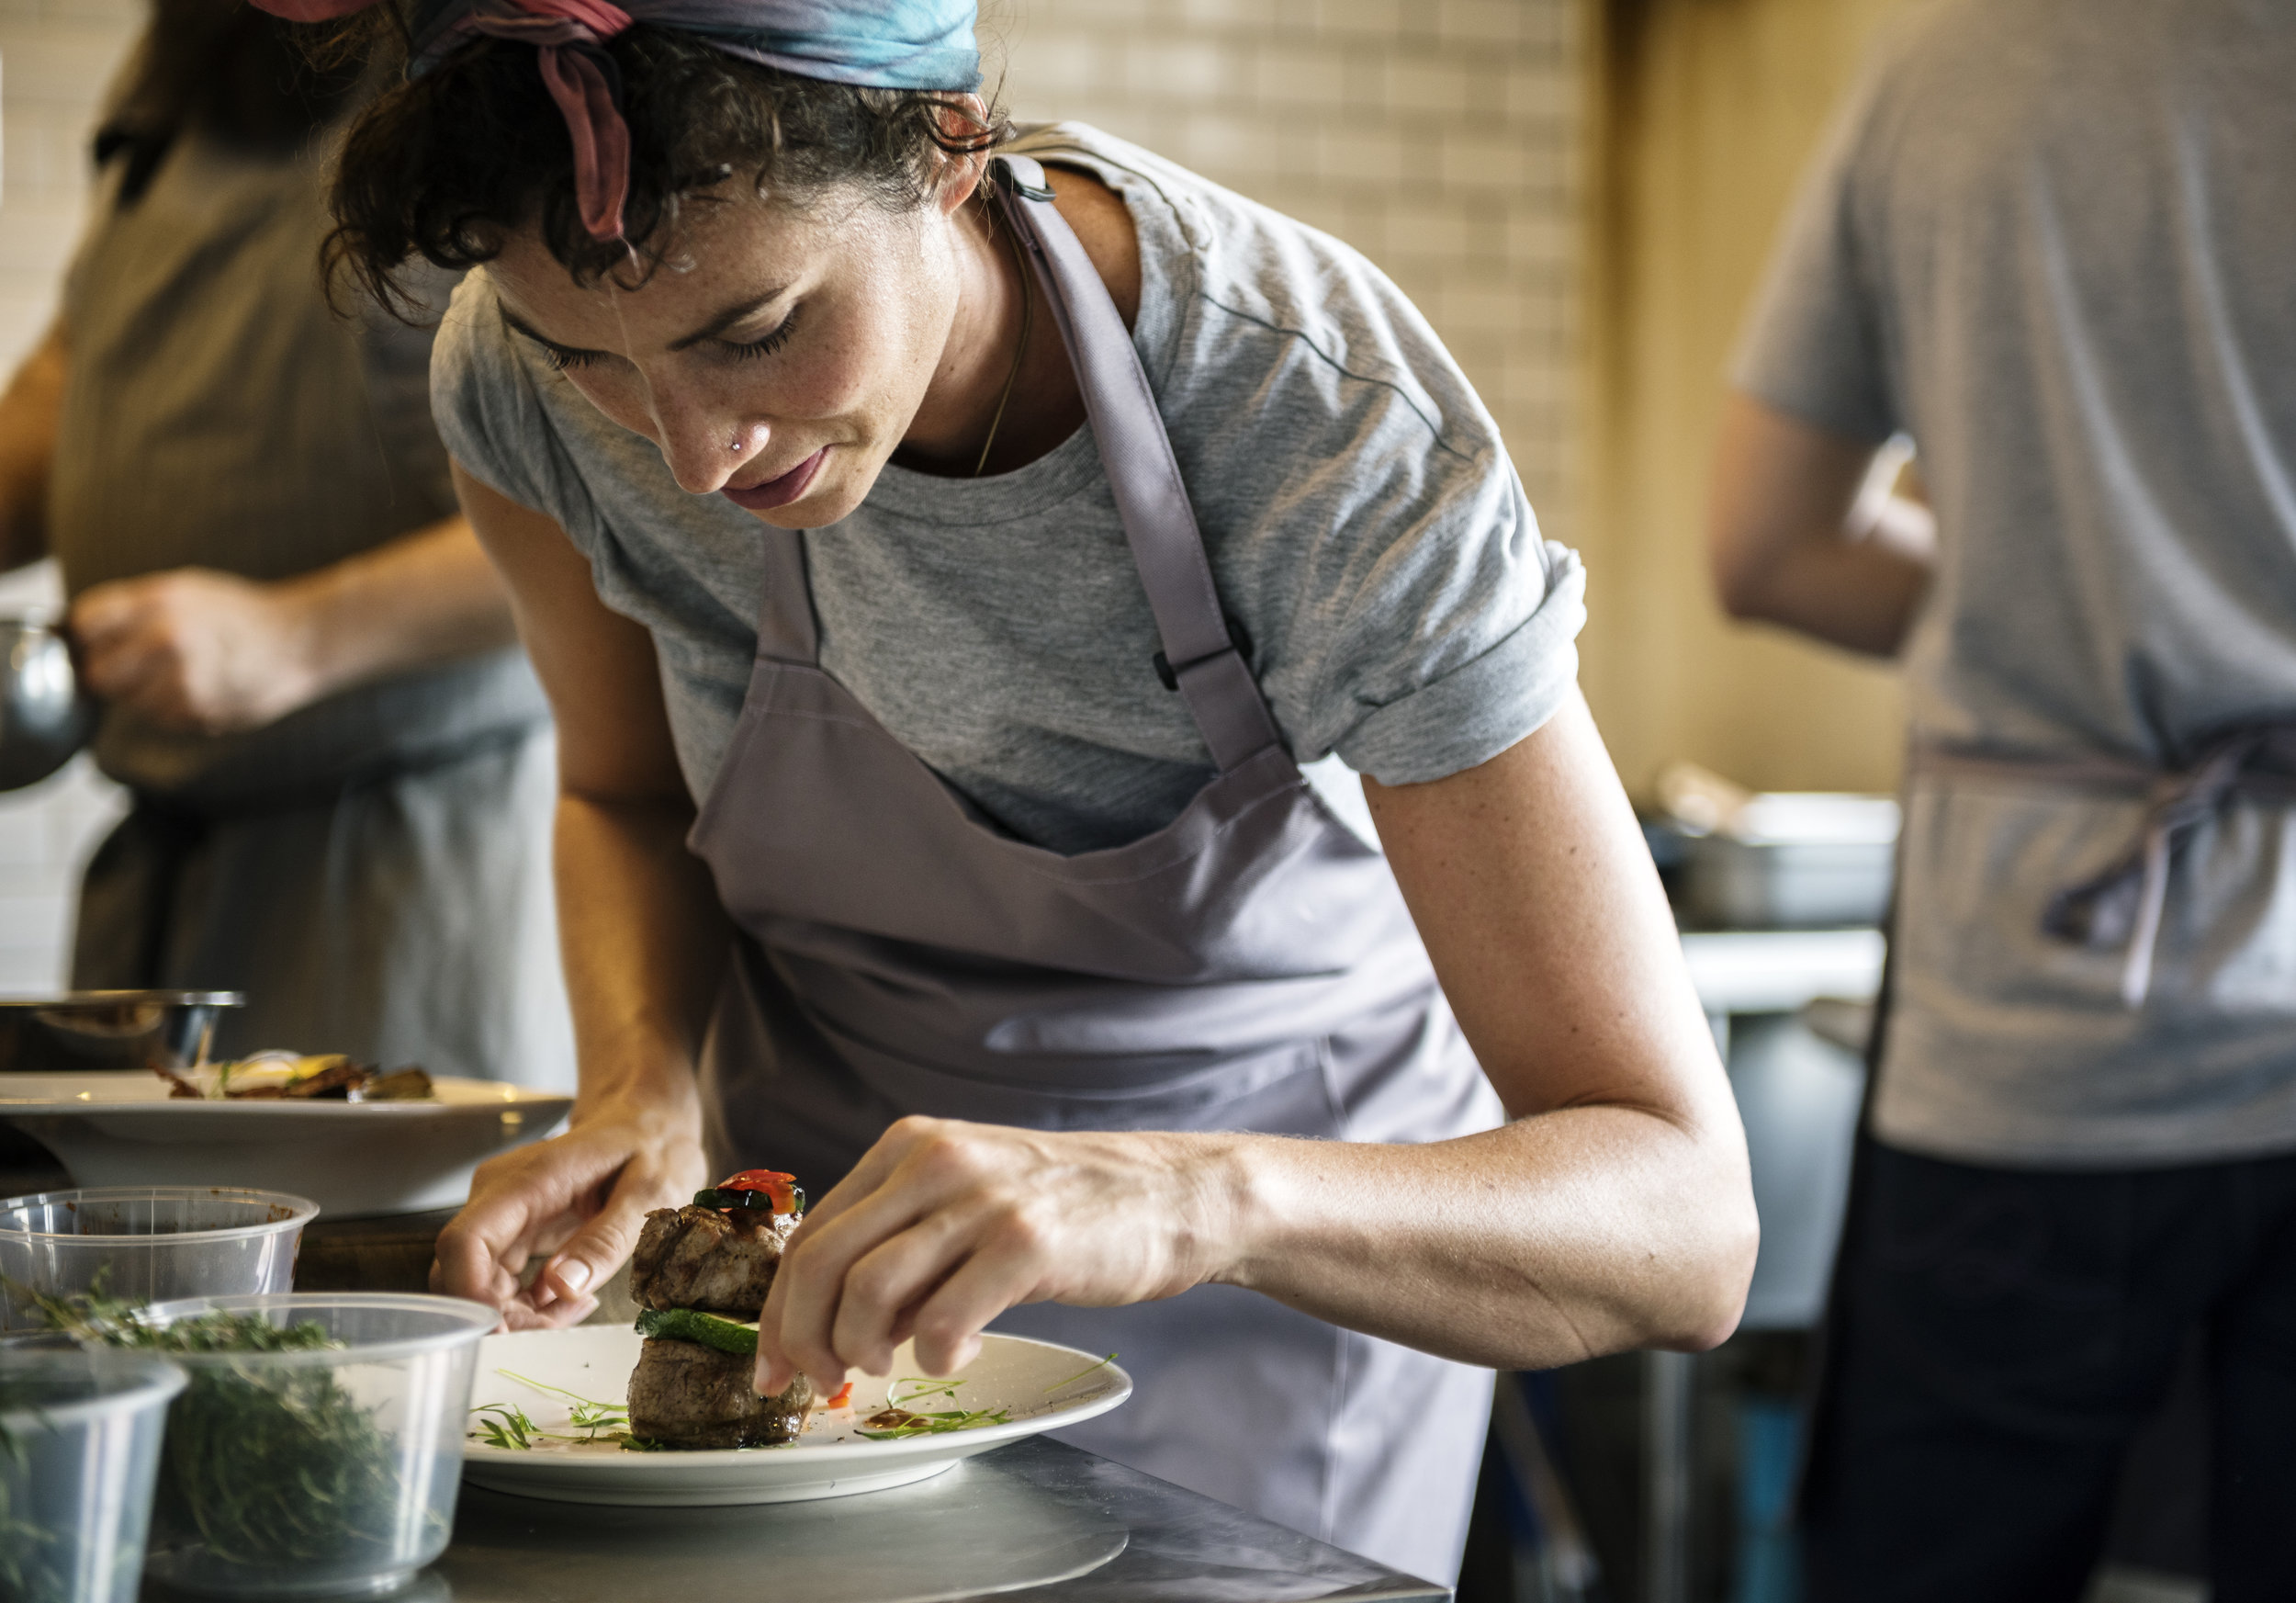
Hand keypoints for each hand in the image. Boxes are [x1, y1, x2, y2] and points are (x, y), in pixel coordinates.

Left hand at [69, 568, 322, 732]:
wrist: (300, 641)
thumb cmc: (242, 615)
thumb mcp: (186, 589)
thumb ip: (135, 608)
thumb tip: (82, 634)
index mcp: (160, 600)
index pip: (85, 623)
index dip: (89, 635)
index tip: (101, 640)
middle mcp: (166, 637)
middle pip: (98, 672)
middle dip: (112, 672)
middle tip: (137, 667)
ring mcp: (182, 677)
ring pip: (128, 702)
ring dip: (145, 695)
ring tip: (181, 676)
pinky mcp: (199, 709)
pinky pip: (160, 718)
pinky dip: (173, 709)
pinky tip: (201, 689)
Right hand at [432, 1097, 709, 1329]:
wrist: (647, 1122)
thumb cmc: (652, 1147)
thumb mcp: (651, 1193)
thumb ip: (607, 1240)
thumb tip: (562, 1286)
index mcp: (529, 1179)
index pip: (464, 1242)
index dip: (470, 1295)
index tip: (506, 1331)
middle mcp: (501, 1194)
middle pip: (465, 1273)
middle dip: (503, 1316)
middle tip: (564, 1321)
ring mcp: (503, 1213)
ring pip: (479, 1284)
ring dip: (519, 1314)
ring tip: (578, 1307)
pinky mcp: (512, 1230)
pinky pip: (499, 1281)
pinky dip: (528, 1303)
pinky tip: (571, 1298)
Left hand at [754, 1117, 1236, 1396]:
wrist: (1171, 1193)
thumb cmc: (1067, 1209)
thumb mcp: (970, 1198)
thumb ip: (903, 1244)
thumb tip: (835, 1322)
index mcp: (909, 1147)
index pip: (811, 1235)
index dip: (777, 1311)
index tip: (772, 1365)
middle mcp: (935, 1161)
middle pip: (820, 1262)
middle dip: (801, 1339)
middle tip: (817, 1384)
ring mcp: (981, 1201)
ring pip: (868, 1291)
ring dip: (859, 1350)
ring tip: (886, 1368)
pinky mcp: (1027, 1243)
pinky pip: (945, 1318)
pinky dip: (933, 1354)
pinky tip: (952, 1358)